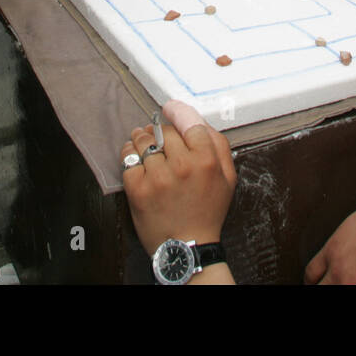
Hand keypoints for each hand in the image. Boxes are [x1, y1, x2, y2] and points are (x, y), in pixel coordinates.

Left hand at [122, 99, 236, 256]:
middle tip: (158, 135)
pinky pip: (128, 158)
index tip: (169, 109)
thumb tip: (199, 121)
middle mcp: (182, 166)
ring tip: (142, 140)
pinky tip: (135, 157)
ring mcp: (158, 177)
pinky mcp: (138, 189)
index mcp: (206, 161)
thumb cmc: (207, 210)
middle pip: (164, 130)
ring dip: (141, 137)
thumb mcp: (228, 178)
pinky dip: (129, 154)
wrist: (187, 246)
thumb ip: (219, 146)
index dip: (177, 112)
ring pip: (143, 141)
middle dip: (160, 130)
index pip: (189, 121)